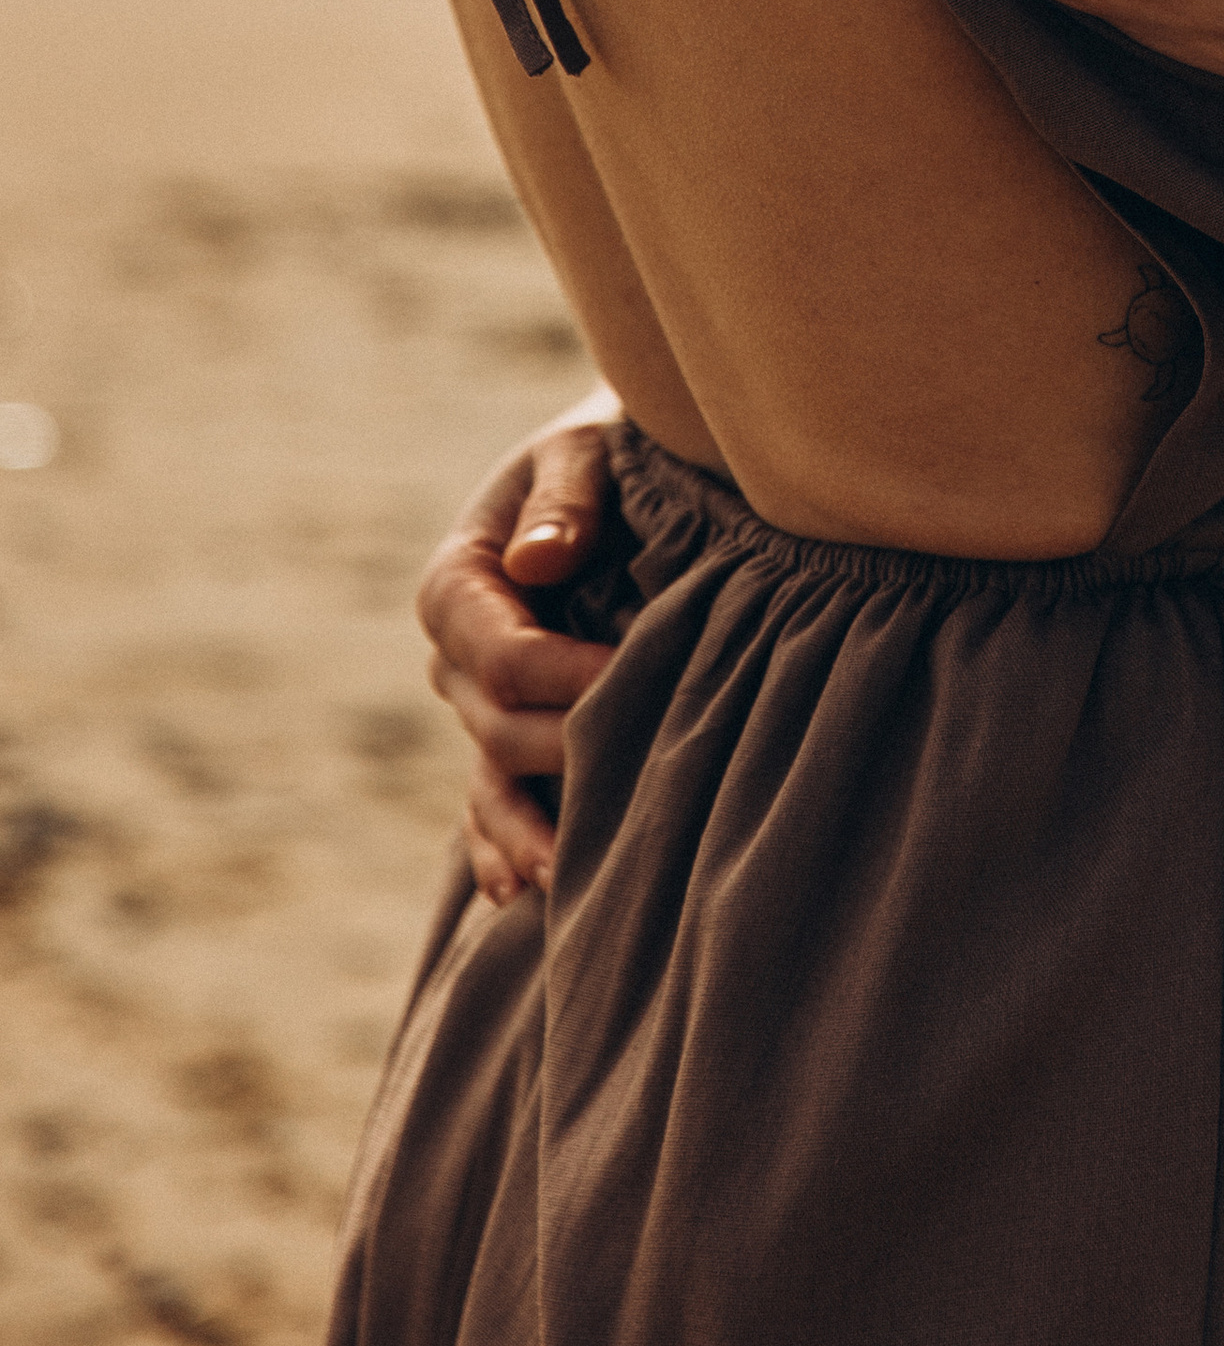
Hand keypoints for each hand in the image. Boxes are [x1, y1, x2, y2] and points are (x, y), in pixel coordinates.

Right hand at [415, 394, 622, 903]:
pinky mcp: (510, 734)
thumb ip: (565, 498)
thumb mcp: (583, 451)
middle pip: (500, 725)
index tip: (635, 678)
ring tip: (561, 880)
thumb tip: (539, 560)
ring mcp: (479, 703)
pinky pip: (490, 803)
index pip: (504, 656)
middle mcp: (457, 654)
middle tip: (644, 776)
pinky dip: (500, 846)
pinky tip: (519, 894)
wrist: (621, 473)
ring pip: (492, 778)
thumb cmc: (604, 453)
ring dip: (522, 832)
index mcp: (460, 584)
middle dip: (564, 753)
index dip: (566, 677)